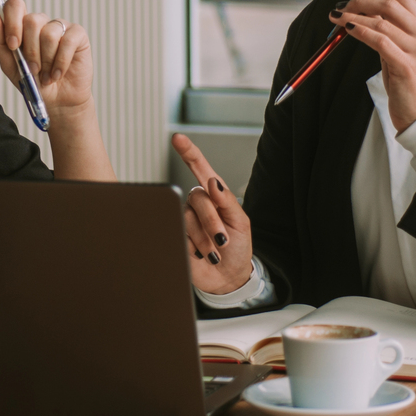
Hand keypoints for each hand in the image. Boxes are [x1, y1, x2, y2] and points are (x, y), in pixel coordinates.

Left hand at [0, 0, 93, 113]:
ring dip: (46, 61)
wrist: (56, 101)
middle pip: (32, 20)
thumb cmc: (33, 82)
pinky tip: (57, 74)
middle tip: (32, 70)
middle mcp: (41, 22)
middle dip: (30, 51)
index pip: (14, 5)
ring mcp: (60, 26)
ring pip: (49, 34)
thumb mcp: (9, 65)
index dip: (12, 22)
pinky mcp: (78, 34)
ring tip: (46, 76)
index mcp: (22, 25)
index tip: (13, 45)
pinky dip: (60, 63)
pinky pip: (67, 41)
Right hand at [170, 133, 254, 294]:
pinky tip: (201, 255)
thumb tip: (213, 182)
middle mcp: (197, 203)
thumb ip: (228, 201)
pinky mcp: (175, 235)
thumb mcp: (241, 223)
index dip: (188, 152)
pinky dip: (194, 247)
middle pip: (197, 198)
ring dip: (204, 239)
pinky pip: (179, 234)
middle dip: (212, 222)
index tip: (177, 138)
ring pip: (187, 218)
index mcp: (214, 195)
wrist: (227, 277)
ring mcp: (185, 219)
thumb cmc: (238, 248)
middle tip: (222, 240)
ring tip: (214, 252)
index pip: (200, 168)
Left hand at [334, 0, 415, 130]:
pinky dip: (360, 32)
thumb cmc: (411, 87)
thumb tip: (366, 13)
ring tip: (337, 17)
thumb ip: (391, 33)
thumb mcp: (405, 54)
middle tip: (343, 6)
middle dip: (361, 0)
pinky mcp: (407, 66)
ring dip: (354, 16)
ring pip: (381, 21)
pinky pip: (379, 41)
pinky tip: (348, 29)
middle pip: (391, 3)